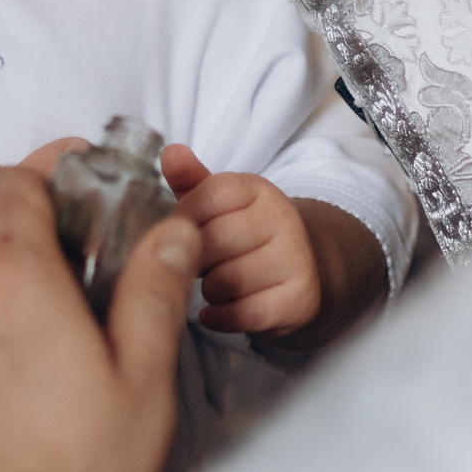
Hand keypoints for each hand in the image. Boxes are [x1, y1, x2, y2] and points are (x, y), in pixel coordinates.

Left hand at [158, 148, 317, 338]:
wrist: (296, 274)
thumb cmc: (241, 237)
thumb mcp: (216, 205)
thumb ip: (190, 180)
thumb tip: (170, 153)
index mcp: (258, 188)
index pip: (207, 195)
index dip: (183, 220)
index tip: (181, 234)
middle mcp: (284, 218)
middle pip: (212, 241)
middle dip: (195, 259)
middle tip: (198, 264)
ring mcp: (296, 259)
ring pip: (224, 281)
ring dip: (208, 291)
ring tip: (214, 285)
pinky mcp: (300, 300)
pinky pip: (243, 314)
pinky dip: (220, 317)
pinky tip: (217, 311)